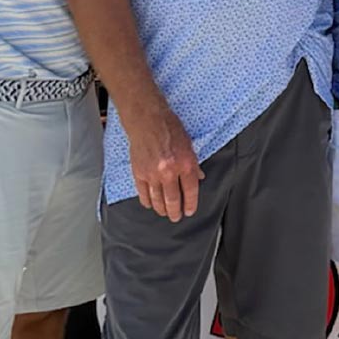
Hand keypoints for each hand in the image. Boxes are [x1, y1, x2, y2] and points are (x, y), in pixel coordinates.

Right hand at [127, 107, 202, 221]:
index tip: (190, 211)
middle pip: (173, 200)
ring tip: (165, 213)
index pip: (191, 191)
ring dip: (162, 209)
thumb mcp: (189, 145)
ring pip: (158, 200)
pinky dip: (147, 201)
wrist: (148, 121)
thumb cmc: (170, 129)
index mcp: (185, 164)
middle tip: (176, 217)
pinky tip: (150, 204)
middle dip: (176, 212)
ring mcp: (152, 174)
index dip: (191, 204)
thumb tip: (198, 178)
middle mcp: (169, 172)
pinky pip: (143, 193)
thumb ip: (194, 164)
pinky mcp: (139, 173)